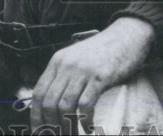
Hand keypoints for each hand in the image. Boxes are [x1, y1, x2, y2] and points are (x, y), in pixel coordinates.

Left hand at [30, 18, 153, 131]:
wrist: (126, 35)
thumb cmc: (102, 51)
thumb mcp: (75, 58)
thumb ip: (63, 76)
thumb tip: (52, 104)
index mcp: (57, 61)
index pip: (38, 93)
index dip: (36, 116)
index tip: (39, 131)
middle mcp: (66, 65)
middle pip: (49, 102)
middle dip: (51, 125)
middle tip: (57, 135)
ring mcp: (83, 71)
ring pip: (65, 106)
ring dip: (67, 126)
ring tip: (72, 134)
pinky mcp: (100, 77)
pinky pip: (86, 104)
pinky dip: (84, 120)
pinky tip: (88, 127)